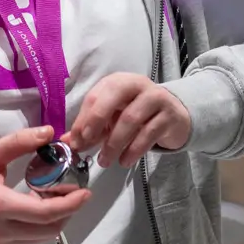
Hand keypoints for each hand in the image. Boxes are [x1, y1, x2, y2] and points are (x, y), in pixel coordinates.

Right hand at [0, 127, 89, 243]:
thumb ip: (19, 143)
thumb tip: (50, 133)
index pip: (45, 213)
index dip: (70, 204)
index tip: (85, 191)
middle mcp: (1, 230)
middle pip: (50, 229)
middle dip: (68, 211)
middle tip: (71, 191)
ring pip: (42, 238)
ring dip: (56, 219)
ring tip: (53, 197)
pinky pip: (30, 241)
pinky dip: (41, 226)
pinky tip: (37, 207)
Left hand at [68, 74, 190, 167]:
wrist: (175, 115)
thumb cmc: (137, 114)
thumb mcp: (113, 118)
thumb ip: (91, 128)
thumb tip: (68, 141)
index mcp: (117, 82)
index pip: (95, 96)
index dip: (83, 118)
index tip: (75, 141)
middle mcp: (136, 84)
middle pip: (114, 96)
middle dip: (97, 120)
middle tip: (87, 143)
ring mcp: (155, 98)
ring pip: (131, 118)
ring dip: (114, 143)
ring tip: (104, 161)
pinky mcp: (169, 115)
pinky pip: (148, 133)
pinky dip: (133, 150)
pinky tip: (124, 161)